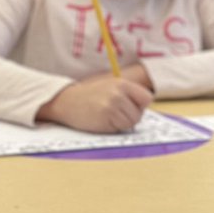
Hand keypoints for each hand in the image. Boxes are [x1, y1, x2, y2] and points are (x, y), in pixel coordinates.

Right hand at [37, 73, 153, 132]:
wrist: (67, 101)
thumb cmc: (90, 96)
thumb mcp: (110, 86)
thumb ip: (128, 94)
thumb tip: (144, 107)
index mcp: (121, 83)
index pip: (146, 97)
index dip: (140, 105)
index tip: (131, 106)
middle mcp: (118, 94)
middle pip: (139, 113)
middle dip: (130, 116)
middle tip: (115, 112)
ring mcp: (112, 107)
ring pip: (131, 123)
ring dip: (122, 123)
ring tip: (107, 116)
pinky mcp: (105, 119)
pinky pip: (120, 129)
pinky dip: (113, 128)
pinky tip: (102, 121)